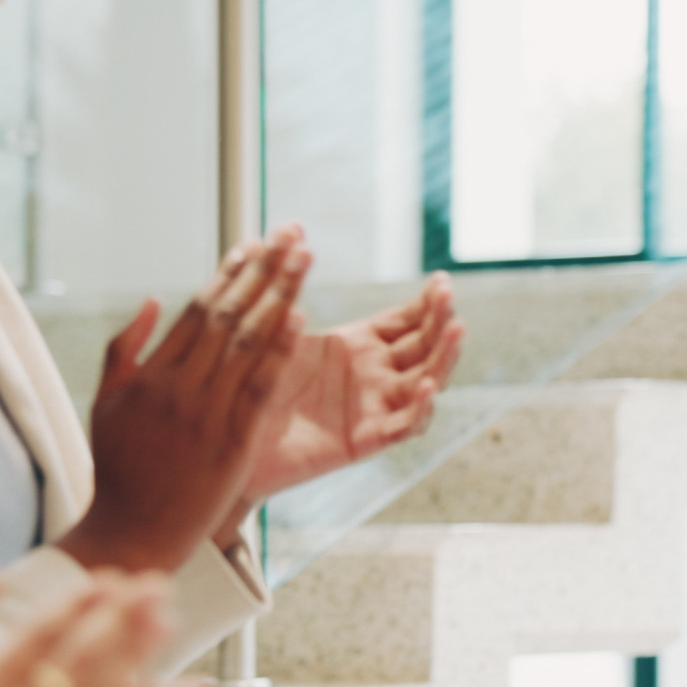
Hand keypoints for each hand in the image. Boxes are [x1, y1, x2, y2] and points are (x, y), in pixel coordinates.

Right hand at [58, 227, 311, 573]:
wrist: (132, 531)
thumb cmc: (119, 468)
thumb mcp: (106, 404)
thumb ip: (125, 350)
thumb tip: (152, 301)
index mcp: (150, 374)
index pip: (198, 309)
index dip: (230, 272)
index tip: (254, 243)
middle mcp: (178, 387)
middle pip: (229, 314)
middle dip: (264, 270)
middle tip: (292, 234)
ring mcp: (206, 414)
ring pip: (248, 342)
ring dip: (280, 295)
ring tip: (304, 259)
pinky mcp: (232, 442)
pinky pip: (260, 387)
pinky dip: (280, 350)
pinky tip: (301, 317)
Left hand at [233, 272, 464, 505]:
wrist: (230, 438)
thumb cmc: (248, 385)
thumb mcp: (273, 334)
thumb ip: (289, 298)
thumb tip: (292, 245)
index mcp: (358, 346)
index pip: (406, 321)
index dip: (427, 303)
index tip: (441, 281)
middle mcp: (374, 376)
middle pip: (424, 347)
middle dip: (440, 321)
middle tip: (449, 296)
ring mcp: (374, 408)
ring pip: (425, 382)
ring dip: (444, 357)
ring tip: (456, 329)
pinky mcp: (364, 440)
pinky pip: (402, 427)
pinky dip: (419, 410)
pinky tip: (427, 387)